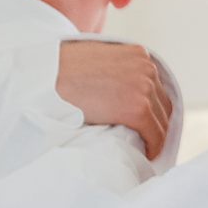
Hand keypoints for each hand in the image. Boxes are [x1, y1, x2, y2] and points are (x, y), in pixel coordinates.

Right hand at [56, 42, 173, 159]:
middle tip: (142, 139)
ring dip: (152, 137)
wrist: (45, 79)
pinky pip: (155, 136)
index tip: (145, 124)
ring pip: (161, 123)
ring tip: (140, 148)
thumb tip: (124, 92)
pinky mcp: (138, 109)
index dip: (151, 108)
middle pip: (162, 105)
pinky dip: (152, 147)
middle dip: (153, 123)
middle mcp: (147, 68)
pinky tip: (144, 153)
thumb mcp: (97, 59)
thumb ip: (117, 70)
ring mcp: (144, 88)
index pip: (157, 87)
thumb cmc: (62, 71)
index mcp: (138, 54)